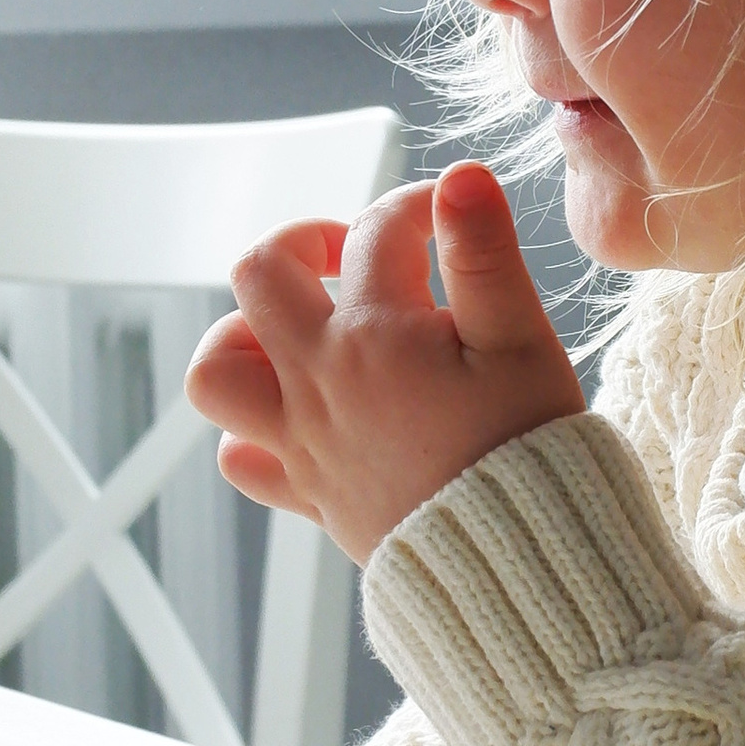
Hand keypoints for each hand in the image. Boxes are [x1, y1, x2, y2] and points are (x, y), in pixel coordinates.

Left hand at [185, 162, 585, 563]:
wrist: (516, 568)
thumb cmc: (526, 450)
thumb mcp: (521, 342)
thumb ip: (485, 254)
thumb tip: (461, 177)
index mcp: (374, 333)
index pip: (378, 231)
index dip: (418, 205)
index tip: (453, 215)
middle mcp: (320, 380)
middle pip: (258, 276)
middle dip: (302, 244)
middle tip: (353, 254)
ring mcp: (305, 440)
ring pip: (218, 371)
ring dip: (245, 334)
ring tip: (303, 329)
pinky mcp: (310, 494)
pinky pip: (243, 458)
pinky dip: (253, 429)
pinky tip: (300, 415)